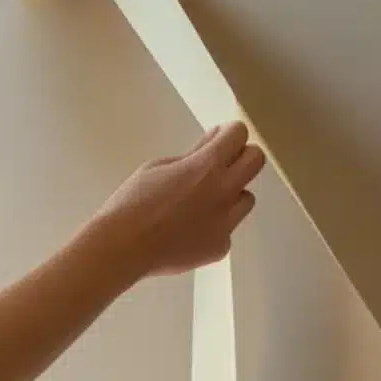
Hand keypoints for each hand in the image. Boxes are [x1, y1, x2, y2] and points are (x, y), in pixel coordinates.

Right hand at [92, 123, 266, 278]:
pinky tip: (187, 230)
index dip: (227, 133)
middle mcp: (225, 192)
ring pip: (246, 198)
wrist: (124, 247)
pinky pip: (227, 228)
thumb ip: (192, 155)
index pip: (239, 134)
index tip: (215, 139)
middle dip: (240, 156)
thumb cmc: (133, 201)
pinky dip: (213, 225)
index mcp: (207, 166)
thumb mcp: (158, 166)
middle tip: (217, 165)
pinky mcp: (222, 247)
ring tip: (200, 203)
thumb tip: (212, 143)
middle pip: (256, 160)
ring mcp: (227, 222)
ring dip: (230, 194)